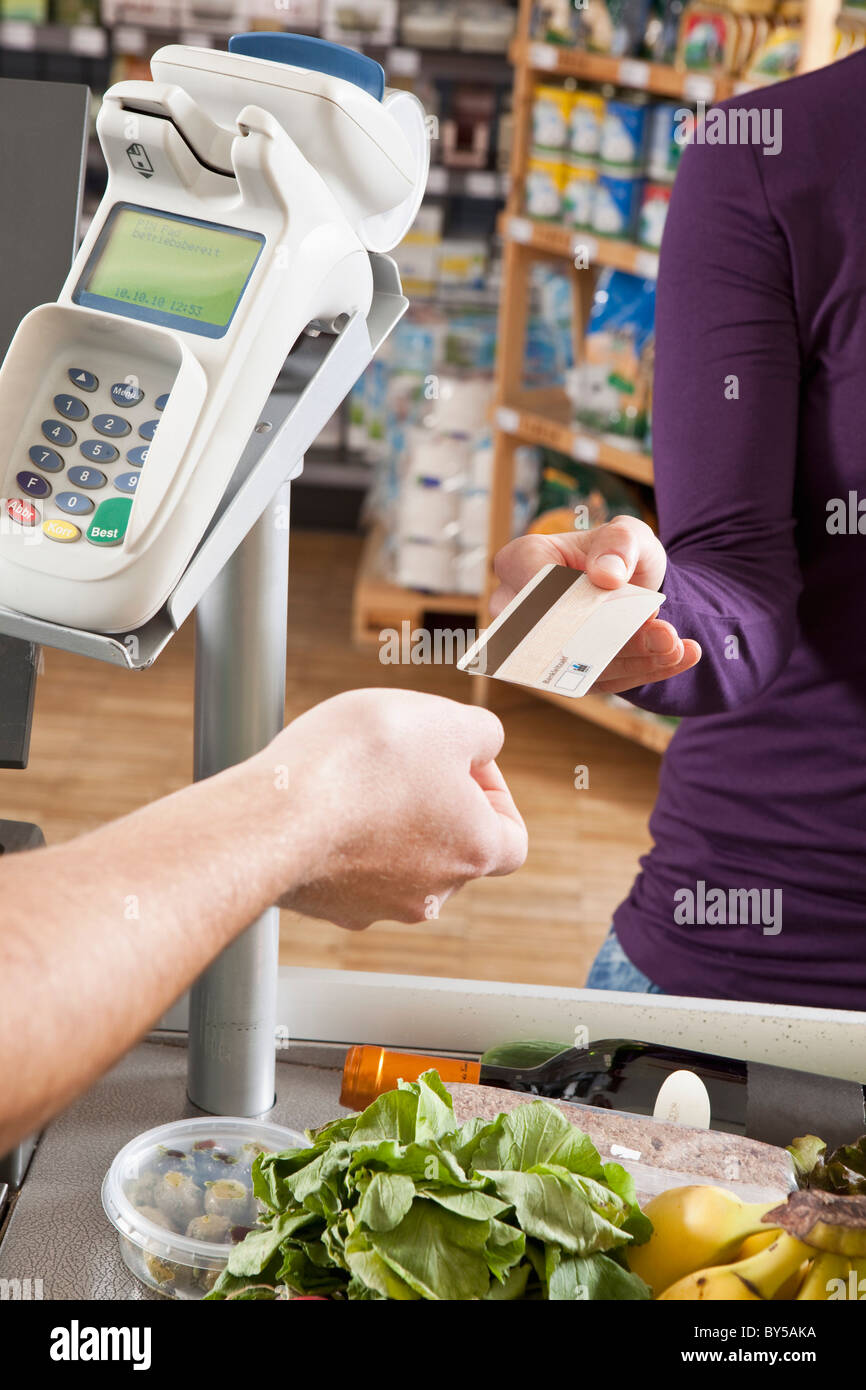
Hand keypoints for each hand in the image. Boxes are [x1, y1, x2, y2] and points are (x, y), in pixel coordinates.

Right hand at [255, 689, 527, 929]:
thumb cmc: (365, 762)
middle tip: (403, 759)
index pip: (511, 838)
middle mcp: (432, 892)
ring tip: (356, 775)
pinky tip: (320, 800)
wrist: (274, 814)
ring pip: (396, 859)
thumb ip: (482, 733)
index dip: (495, 792)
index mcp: (475, 852)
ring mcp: (376, 905)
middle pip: (450, 846)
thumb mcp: (444, 719)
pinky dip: (341, 837)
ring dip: (386, 818)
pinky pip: (346, 868)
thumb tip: (482, 745)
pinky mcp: (327, 905)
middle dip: (434, 800)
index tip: (462, 762)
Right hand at [490, 516, 700, 693]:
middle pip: (555, 634)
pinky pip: (604, 680)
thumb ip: (617, 543)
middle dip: (611, 639)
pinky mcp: (569, 674)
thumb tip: (606, 575)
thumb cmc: (617, 553)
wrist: (632, 585)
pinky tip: (680, 657)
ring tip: (677, 647)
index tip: (615, 590)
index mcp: (521, 563)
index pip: (532, 584)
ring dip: (634, 660)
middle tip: (664, 635)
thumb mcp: (626, 534)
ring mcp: (542, 647)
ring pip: (581, 664)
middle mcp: (520, 612)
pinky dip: (645, 671)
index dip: (571, 596)